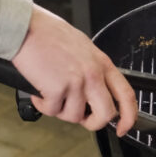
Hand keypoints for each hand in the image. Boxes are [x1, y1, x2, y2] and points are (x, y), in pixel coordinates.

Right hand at [12, 6, 136, 136]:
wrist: (26, 28)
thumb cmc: (49, 35)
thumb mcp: (84, 49)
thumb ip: (94, 70)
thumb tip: (95, 93)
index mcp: (102, 64)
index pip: (126, 95)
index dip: (129, 117)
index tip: (123, 128)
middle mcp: (93, 74)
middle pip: (106, 114)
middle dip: (93, 123)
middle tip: (82, 118)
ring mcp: (76, 82)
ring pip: (75, 117)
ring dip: (61, 111)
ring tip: (52, 95)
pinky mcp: (57, 89)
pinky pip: (52, 111)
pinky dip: (43, 106)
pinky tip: (40, 93)